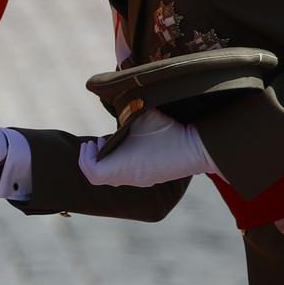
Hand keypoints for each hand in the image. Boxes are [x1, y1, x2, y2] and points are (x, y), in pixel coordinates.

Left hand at [77, 109, 216, 186]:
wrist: (198, 148)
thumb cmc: (168, 132)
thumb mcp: (142, 116)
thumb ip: (124, 112)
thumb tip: (115, 104)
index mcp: (123, 166)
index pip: (93, 173)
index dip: (85, 159)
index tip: (90, 143)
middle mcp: (130, 178)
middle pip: (99, 178)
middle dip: (92, 160)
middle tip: (94, 143)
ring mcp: (141, 180)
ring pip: (113, 178)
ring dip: (106, 162)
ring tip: (109, 142)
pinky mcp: (150, 178)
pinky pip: (126, 176)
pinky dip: (119, 164)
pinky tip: (127, 148)